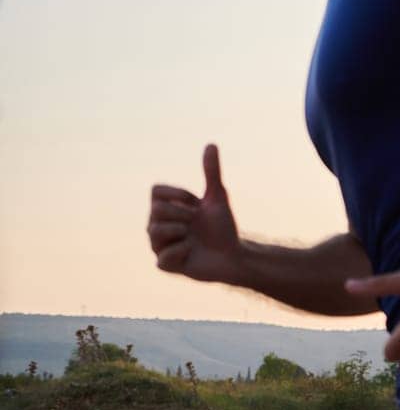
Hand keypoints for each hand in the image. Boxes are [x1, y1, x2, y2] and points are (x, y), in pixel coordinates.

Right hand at [149, 144, 242, 282]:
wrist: (234, 256)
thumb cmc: (223, 227)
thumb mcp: (217, 197)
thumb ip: (212, 172)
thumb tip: (211, 144)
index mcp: (164, 207)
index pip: (156, 190)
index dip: (179, 195)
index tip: (196, 204)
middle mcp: (156, 225)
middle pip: (156, 210)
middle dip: (183, 215)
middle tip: (196, 225)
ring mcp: (158, 246)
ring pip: (156, 232)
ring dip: (183, 233)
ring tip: (193, 238)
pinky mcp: (164, 265)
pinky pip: (164, 256)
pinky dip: (183, 252)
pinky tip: (192, 253)